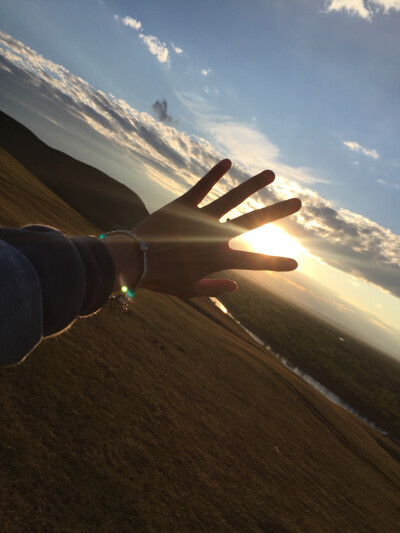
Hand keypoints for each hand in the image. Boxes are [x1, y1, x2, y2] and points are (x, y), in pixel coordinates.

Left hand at [106, 159, 300, 297]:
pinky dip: (214, 175)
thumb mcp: (190, 290)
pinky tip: (228, 161)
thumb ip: (215, 288)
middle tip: (297, 202)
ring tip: (271, 174)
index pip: (254, 262)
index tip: (295, 264)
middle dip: (276, 212)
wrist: (134, 261)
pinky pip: (201, 188)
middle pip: (251, 222)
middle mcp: (214, 236)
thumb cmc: (161, 278)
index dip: (275, 264)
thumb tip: (237, 286)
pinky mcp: (182, 206)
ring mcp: (200, 219)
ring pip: (231, 199)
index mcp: (218, 258)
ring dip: (252, 186)